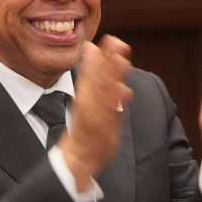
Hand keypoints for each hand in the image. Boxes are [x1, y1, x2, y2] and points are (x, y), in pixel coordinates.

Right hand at [58, 35, 133, 190]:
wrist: (77, 161)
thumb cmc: (84, 133)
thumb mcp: (89, 106)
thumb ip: (100, 87)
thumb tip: (106, 65)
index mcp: (85, 98)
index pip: (94, 74)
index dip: (102, 57)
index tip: (110, 40)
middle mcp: (89, 105)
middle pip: (99, 80)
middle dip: (108, 60)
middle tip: (116, 41)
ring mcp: (96, 118)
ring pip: (104, 94)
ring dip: (112, 76)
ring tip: (121, 59)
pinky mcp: (102, 131)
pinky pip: (110, 115)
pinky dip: (116, 103)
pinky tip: (124, 90)